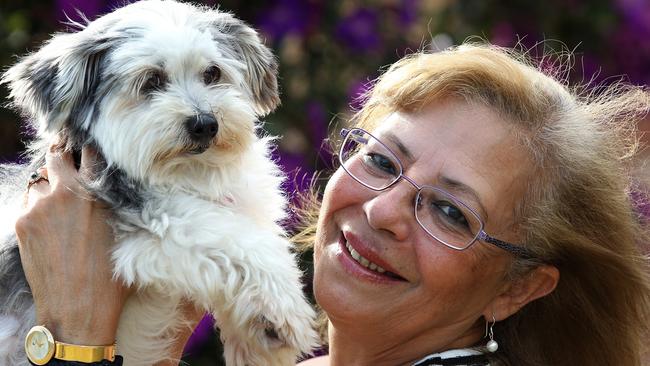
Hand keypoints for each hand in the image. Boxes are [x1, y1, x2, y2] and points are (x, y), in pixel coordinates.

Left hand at [16, 143, 129, 344]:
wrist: (78, 309)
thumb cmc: (109, 277)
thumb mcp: (123, 233)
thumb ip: (113, 203)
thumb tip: (110, 187)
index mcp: (97, 194)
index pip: (91, 153)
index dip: (90, 149)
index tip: (89, 148)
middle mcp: (66, 194)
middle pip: (57, 156)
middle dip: (63, 158)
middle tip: (69, 163)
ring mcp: (39, 207)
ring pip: (39, 181)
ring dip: (48, 186)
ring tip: (59, 205)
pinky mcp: (22, 222)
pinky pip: (27, 202)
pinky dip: (36, 206)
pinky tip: (49, 225)